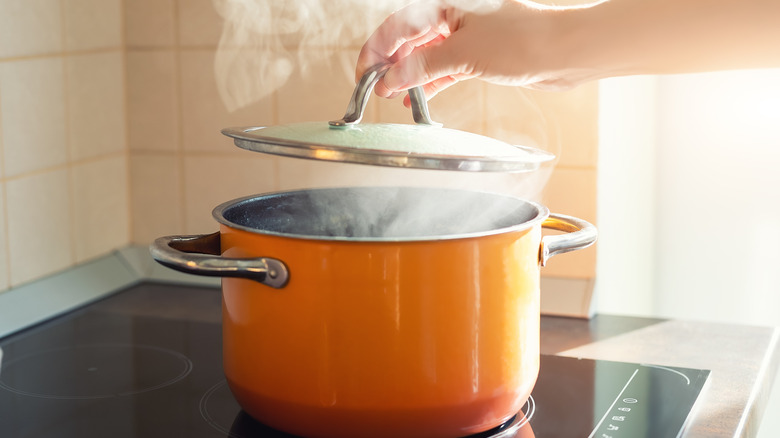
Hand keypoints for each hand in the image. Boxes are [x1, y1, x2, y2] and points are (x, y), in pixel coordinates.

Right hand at [356, 0, 596, 103]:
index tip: (364, 74)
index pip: (398, 25)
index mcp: (446, 3)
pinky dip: (429, 83)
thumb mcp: (463, 54)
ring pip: (426, 56)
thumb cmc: (521, 40)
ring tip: (391, 96)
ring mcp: (467, 37)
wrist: (564, 52)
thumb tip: (390, 80)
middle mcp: (454, 16)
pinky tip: (417, 98)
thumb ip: (422, 67)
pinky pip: (444, 69)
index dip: (377, 50)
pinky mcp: (479, 56)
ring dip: (408, 76)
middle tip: (373, 89)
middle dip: (390, 64)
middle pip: (409, 40)